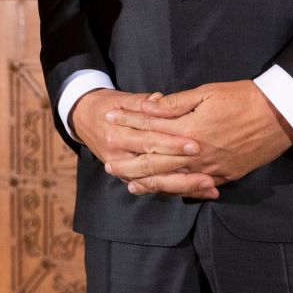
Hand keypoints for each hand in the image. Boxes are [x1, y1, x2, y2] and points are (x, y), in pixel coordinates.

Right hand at [70, 88, 215, 199]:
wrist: (83, 119)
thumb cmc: (107, 105)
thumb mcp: (121, 98)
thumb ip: (142, 102)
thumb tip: (159, 99)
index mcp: (117, 134)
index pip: (148, 140)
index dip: (171, 143)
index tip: (195, 145)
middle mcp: (118, 156)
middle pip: (151, 165)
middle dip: (180, 167)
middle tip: (207, 169)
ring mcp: (122, 171)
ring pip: (154, 182)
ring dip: (182, 186)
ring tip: (208, 186)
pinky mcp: (128, 179)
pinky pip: (154, 188)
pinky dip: (177, 191)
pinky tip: (199, 193)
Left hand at [106, 80, 292, 192]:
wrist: (281, 116)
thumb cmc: (242, 97)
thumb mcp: (205, 93)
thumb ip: (173, 105)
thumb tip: (147, 107)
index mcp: (189, 131)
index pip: (150, 129)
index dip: (127, 123)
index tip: (108, 119)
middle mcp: (197, 155)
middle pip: (156, 162)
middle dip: (130, 161)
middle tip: (108, 162)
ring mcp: (211, 168)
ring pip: (173, 180)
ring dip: (149, 182)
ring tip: (129, 183)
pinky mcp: (225, 175)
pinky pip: (196, 187)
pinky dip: (178, 190)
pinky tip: (167, 191)